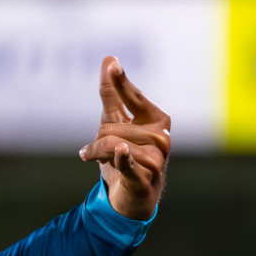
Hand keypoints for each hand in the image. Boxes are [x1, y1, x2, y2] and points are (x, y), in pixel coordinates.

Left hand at [79, 56, 170, 220]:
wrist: (131, 197)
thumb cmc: (124, 155)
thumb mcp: (115, 123)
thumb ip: (113, 93)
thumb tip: (110, 58)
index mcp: (157, 120)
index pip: (132, 96)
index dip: (118, 82)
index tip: (111, 62)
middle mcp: (161, 138)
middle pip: (112, 126)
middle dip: (98, 137)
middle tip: (96, 149)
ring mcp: (156, 160)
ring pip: (112, 144)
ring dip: (95, 152)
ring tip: (94, 158)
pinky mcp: (145, 180)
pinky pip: (130, 164)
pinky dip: (124, 158)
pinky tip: (121, 150)